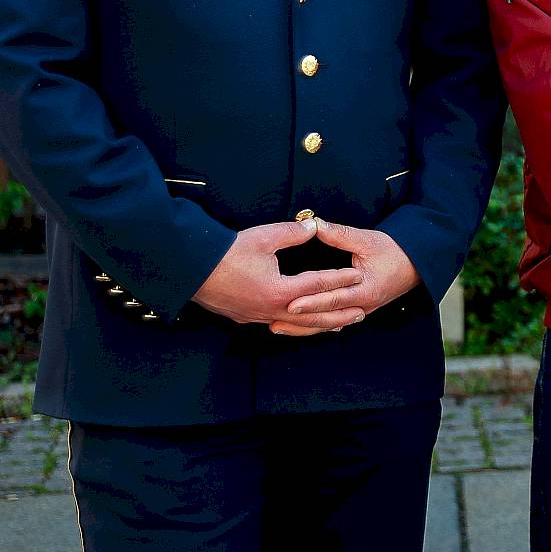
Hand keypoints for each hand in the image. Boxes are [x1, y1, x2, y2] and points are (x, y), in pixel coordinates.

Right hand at [191, 219, 364, 328]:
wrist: (190, 270)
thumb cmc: (225, 252)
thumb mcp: (264, 237)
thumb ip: (293, 232)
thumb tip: (314, 226)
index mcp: (279, 290)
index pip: (318, 284)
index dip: (340, 278)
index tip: (358, 275)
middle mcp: (271, 309)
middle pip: (313, 315)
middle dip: (338, 314)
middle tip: (361, 312)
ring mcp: (257, 317)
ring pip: (296, 325)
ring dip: (319, 324)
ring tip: (338, 324)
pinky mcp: (245, 317)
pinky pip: (278, 324)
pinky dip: (295, 325)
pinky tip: (300, 323)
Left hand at [276, 219, 421, 336]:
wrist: (417, 264)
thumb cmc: (395, 251)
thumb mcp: (368, 239)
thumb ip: (340, 234)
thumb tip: (315, 224)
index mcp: (366, 290)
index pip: (333, 299)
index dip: (311, 301)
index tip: (290, 302)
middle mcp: (362, 306)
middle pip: (327, 317)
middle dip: (300, 320)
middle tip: (274, 320)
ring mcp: (360, 311)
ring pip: (328, 325)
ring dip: (303, 327)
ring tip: (278, 327)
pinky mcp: (357, 311)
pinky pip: (334, 322)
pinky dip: (315, 325)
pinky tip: (298, 327)